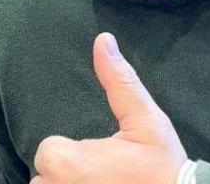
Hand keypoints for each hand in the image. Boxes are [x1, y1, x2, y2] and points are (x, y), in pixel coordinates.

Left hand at [29, 34, 186, 183]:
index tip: (104, 163)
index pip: (49, 151)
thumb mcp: (146, 121)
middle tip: (106, 179)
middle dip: (69, 176)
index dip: (75, 155)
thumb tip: (103, 40)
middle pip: (45, 175)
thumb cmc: (163, 167)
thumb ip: (120, 83)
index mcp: (65, 161)